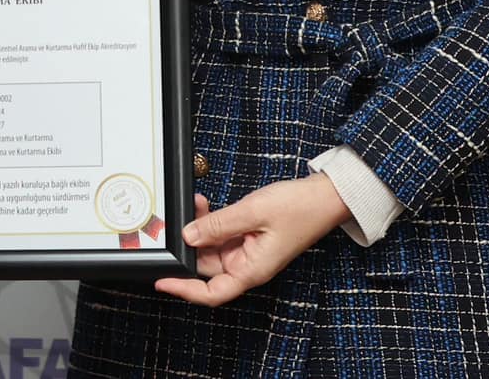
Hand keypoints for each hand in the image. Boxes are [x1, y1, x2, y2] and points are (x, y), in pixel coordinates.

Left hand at [154, 175, 349, 306]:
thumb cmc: (301, 208)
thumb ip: (218, 225)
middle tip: (175, 223)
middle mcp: (249, 265)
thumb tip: (189, 235)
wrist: (326, 196)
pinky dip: (212, 222)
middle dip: (189, 245)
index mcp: (252, 270)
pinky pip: (223, 234)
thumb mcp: (253, 212)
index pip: (212, 293)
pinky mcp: (250, 237)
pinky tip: (204, 205)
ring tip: (195, 205)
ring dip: (200, 228)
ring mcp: (249, 251)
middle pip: (207, 266)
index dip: (184, 290)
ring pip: (212, 247)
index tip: (162, 281)